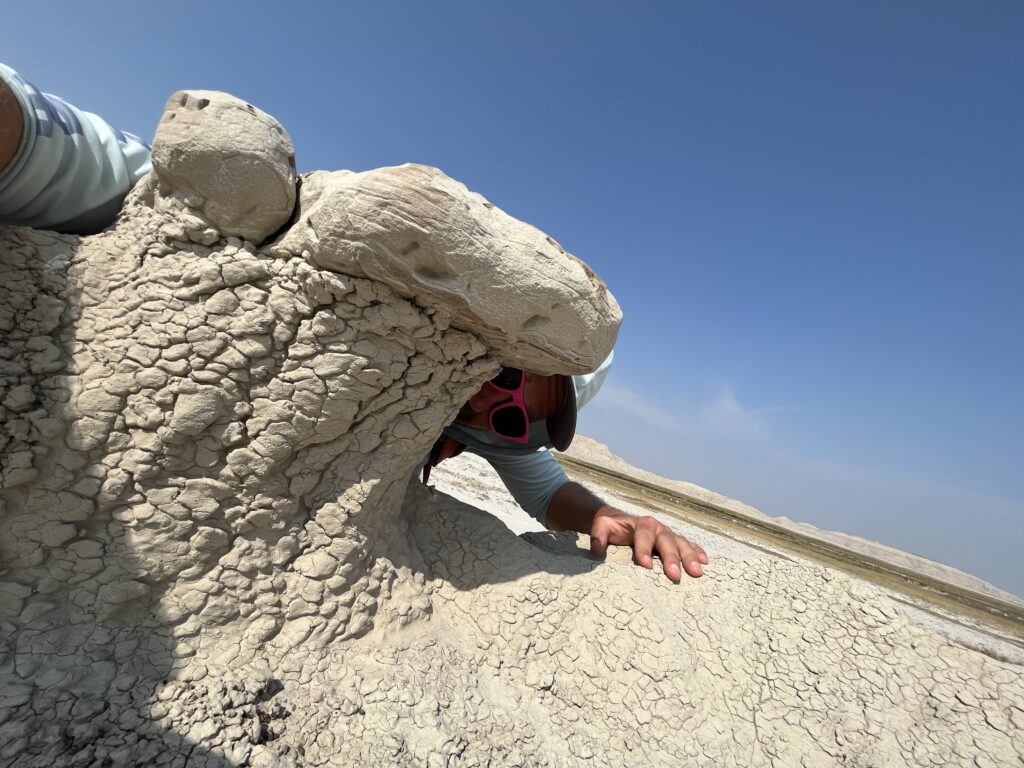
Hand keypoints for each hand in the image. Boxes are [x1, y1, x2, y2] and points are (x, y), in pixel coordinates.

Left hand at [590, 506, 708, 581]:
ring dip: (690, 557)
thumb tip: (595, 549)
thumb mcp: (601, 527)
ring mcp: (668, 534)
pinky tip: (705, 562)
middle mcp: (657, 527)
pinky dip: (697, 552)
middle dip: (672, 558)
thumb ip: (598, 536)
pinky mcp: (674, 541)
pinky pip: (689, 545)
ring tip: (697, 572)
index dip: (644, 550)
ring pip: (681, 543)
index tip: (644, 566)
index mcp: (641, 523)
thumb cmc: (610, 526)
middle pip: (667, 541)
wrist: (619, 520)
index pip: (643, 536)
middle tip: (675, 575)